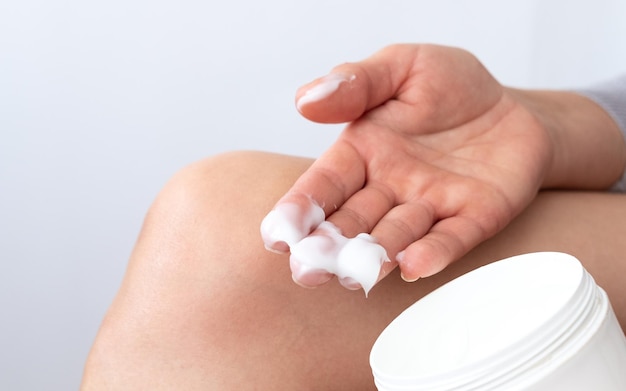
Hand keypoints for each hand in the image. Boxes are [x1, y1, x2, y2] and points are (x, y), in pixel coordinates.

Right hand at [266, 44, 554, 283]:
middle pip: (353, 220)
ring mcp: (431, 205)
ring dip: (375, 255)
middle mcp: (389, 186)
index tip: (277, 235)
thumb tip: (305, 100)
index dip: (300, 209)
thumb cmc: (450, 85)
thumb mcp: (401, 67)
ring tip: (355, 273)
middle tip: (307, 271)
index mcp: (363, 152)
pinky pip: (452, 236)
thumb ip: (356, 82)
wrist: (511, 107)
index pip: (324, 184)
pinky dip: (433, 252)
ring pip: (396, 235)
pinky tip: (414, 265)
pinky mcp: (473, 216)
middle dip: (329, 246)